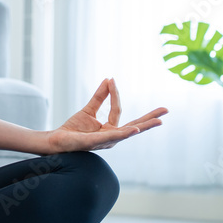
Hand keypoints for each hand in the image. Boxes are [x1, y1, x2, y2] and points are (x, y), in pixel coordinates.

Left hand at [45, 77, 167, 153]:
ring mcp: (105, 141)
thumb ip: (99, 97)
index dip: (115, 94)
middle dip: (150, 119)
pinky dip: (124, 133)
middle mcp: (111, 137)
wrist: (56, 141)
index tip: (111, 79)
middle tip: (166, 110)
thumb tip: (108, 80)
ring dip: (143, 126)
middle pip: (134, 126)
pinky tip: (134, 130)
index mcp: (110, 130)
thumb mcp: (88, 110)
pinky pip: (112, 137)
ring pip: (127, 133)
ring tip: (157, 121)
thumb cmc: (73, 129)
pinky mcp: (95, 142)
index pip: (118, 110)